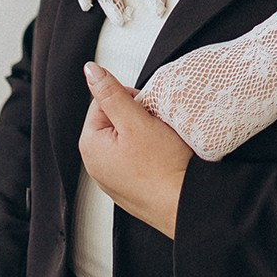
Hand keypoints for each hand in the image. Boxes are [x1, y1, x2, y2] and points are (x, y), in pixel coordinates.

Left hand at [79, 63, 192, 238]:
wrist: (185, 205)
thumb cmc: (163, 168)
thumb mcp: (136, 121)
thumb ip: (111, 92)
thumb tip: (90, 70)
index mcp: (90, 145)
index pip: (104, 100)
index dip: (130, 99)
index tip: (148, 111)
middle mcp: (96, 164)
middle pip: (115, 119)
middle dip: (137, 117)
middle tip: (156, 127)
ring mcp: (113, 178)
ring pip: (128, 138)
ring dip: (145, 134)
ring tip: (161, 143)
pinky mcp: (130, 187)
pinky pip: (136, 157)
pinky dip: (149, 153)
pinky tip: (162, 158)